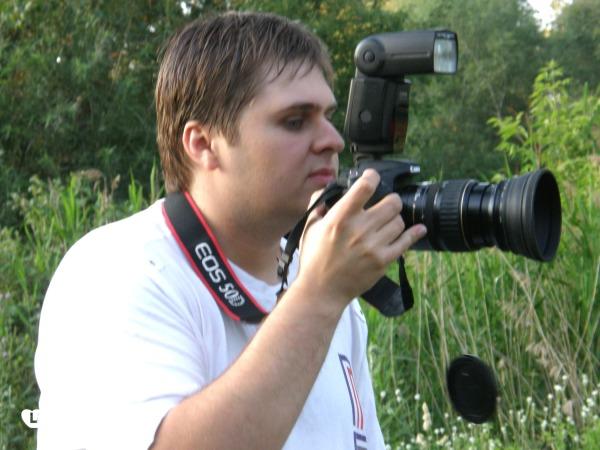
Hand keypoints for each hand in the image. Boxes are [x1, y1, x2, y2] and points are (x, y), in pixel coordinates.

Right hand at [296, 169, 426, 307]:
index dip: (372, 176)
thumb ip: (319, 205)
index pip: (365, 187)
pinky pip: (406, 242)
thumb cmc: (314, 258)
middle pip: (391, 203)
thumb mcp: (310, 228)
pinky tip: (418, 229)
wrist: (322, 290)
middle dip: (391, 201)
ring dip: (395, 219)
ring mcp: (373, 246)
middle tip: (386, 204)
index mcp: (340, 217)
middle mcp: (359, 229)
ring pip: (399, 221)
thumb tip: (327, 190)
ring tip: (388, 223)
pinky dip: (414, 233)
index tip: (372, 177)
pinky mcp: (383, 260)